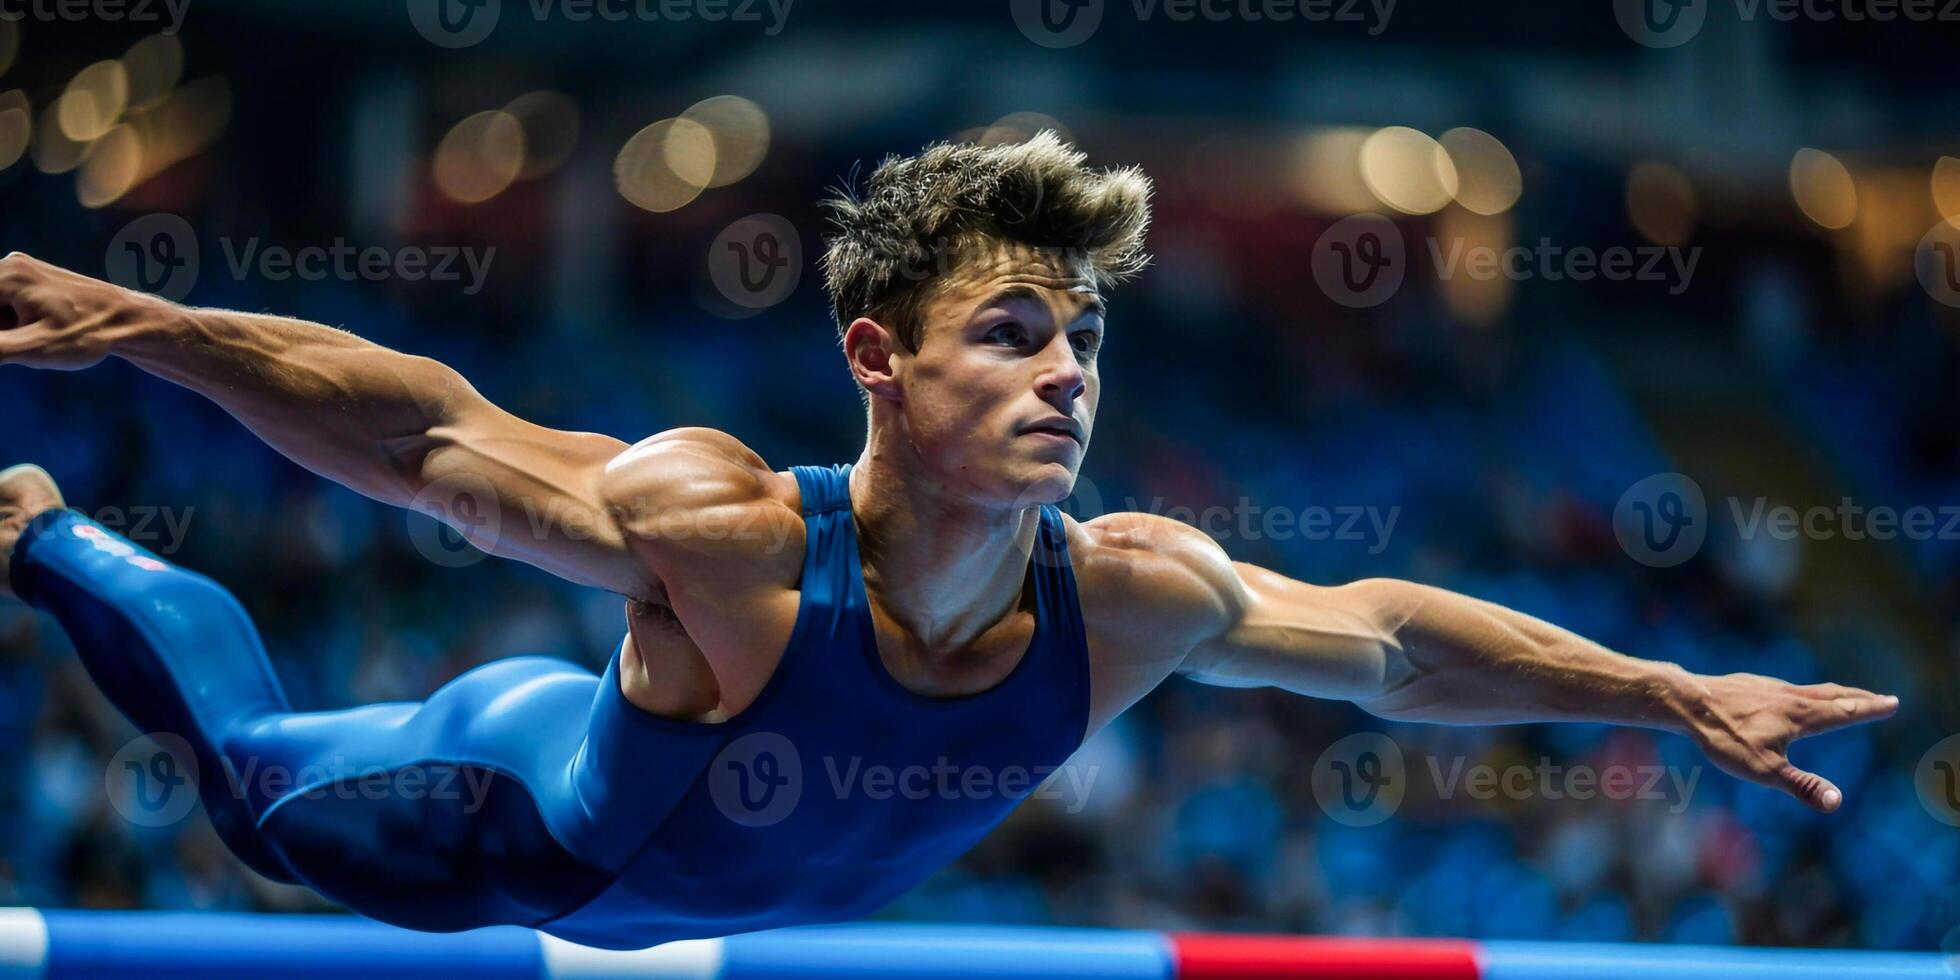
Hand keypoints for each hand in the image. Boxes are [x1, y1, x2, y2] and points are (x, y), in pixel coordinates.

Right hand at [0, 252, 165, 370]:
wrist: (130, 320)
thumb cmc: (88, 334)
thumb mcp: (35, 349)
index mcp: (6, 275)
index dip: (1, 336)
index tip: (15, 344)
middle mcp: (9, 264)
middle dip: (3, 332)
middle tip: (27, 343)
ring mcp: (20, 269)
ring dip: (5, 330)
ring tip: (38, 337)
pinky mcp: (30, 279)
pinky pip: (5, 304)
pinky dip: (11, 324)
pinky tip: (39, 332)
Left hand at [1680, 672, 1898, 811]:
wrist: (1688, 703)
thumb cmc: (1724, 738)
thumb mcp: (1764, 770)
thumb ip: (1801, 785)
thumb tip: (1836, 802)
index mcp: (1801, 715)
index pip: (1844, 711)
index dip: (1869, 709)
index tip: (1893, 702)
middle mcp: (1790, 696)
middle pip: (1833, 695)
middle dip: (1859, 698)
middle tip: (1882, 697)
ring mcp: (1770, 688)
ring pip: (1810, 689)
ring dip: (1835, 692)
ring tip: (1845, 694)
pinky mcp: (1751, 685)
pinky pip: (1787, 688)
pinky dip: (1805, 692)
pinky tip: (1793, 696)